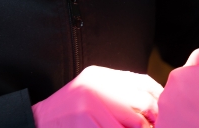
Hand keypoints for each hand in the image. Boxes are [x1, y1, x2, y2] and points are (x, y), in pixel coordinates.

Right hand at [32, 65, 163, 127]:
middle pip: (142, 102)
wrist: (36, 124)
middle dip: (152, 119)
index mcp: (99, 75)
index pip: (141, 81)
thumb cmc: (67, 114)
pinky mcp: (85, 121)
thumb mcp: (91, 93)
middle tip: (152, 126)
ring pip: (134, 124)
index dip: (157, 97)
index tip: (162, 111)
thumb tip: (151, 104)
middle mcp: (97, 85)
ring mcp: (90, 103)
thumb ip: (115, 93)